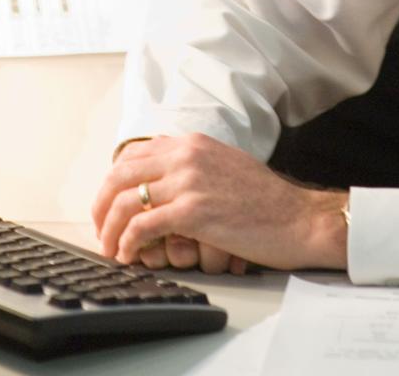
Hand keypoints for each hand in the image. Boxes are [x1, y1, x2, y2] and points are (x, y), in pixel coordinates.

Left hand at [93, 134, 348, 273]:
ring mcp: (188, 182)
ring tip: (110, 247)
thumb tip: (163, 182)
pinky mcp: (193, 212)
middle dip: (101, 204)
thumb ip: (193, 167)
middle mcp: (186, 155)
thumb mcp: (224, 166)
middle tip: (99, 229)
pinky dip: (128, 243)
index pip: (134, 153)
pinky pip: (143, 226)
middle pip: (120, 174)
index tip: (108, 203)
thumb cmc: (266, 200)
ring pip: (125, 201)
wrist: (298, 217)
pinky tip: (129, 255)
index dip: (113, 181)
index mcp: (192, 143)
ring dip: (110, 229)